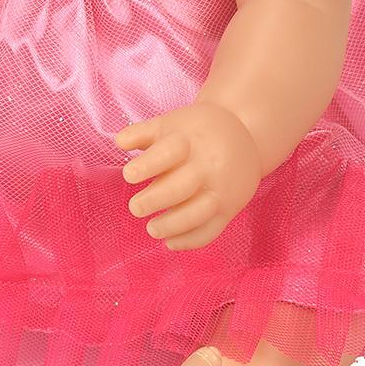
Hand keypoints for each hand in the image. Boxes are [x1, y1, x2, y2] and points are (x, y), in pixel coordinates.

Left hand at [113, 102, 262, 250]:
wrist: (245, 135)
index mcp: (191, 140)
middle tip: (135, 207)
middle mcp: (209, 165)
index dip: (148, 165)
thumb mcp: (171, 122)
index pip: (169, 152)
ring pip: (200, 212)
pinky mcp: (229, 208)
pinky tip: (171, 242)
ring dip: (174, 225)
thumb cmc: (198, 130)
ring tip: (152, 229)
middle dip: (156, 200)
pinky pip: (212, 229)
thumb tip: (119, 143)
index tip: (129, 175)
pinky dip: (191, 240)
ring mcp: (221, 188)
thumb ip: (143, 132)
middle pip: (184, 186)